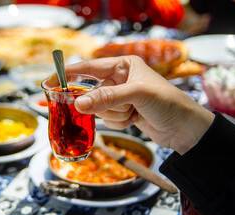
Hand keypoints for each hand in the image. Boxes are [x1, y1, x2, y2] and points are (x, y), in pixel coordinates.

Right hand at [67, 56, 214, 154]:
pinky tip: (134, 119)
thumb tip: (78, 103)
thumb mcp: (137, 95)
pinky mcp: (122, 112)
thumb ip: (107, 97)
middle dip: (102, 103)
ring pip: (99, 108)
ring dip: (115, 114)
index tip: (49, 81)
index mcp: (123, 65)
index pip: (89, 68)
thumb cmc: (167, 103)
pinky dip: (119, 122)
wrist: (185, 129)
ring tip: (134, 112)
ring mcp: (120, 97)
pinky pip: (107, 119)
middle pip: (92, 92)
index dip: (68, 74)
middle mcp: (120, 79)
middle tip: (115, 108)